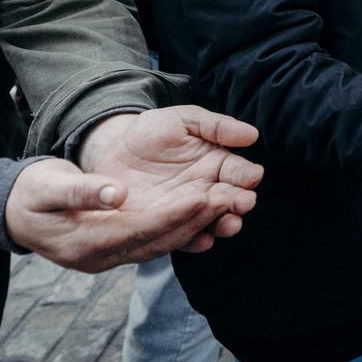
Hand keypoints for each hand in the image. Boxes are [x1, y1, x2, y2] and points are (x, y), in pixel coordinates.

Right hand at [4, 158, 220, 271]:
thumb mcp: (48, 184)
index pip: (139, 230)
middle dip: (194, 222)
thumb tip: (118, 193)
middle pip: (156, 242)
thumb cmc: (30, 192)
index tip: (204, 196)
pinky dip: (178, 230)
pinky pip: (152, 243)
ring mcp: (106, 258)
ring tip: (224, 205)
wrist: (12, 212)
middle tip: (228, 200)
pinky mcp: (113, 251)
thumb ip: (82, 190)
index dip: (173, 215)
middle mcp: (99, 257)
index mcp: (84, 242)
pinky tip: (202, 215)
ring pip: (159, 245)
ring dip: (193, 228)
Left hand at [62, 108, 263, 257]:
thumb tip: (252, 135)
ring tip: (228, 224)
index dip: (246, 175)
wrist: (110, 153)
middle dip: (239, 202)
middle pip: (229, 200)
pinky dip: (194, 241)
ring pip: (211, 222)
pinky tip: (201, 240)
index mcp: (216, 164)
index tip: (252, 177)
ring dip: (222, 224)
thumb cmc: (151, 133)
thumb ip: (215, 126)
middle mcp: (206, 191)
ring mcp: (186, 212)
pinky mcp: (164, 228)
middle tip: (243, 203)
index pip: (238, 172)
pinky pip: (182, 238)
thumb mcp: (182, 120)